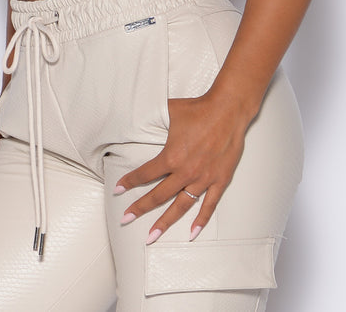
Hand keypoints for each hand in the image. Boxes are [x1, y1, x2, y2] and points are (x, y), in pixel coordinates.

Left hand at [115, 92, 250, 242]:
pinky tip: (191, 233)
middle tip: (126, 218)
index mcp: (171, 156)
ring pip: (180, 207)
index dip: (129, 181)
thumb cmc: (198, 109)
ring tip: (152, 236)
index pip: (145, 174)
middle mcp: (185, 172)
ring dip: (165, 222)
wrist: (227, 110)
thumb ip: (153, 119)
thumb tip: (137, 116)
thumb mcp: (169, 111)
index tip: (118, 189)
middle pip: (158, 196)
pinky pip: (209, 205)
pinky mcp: (219, 180)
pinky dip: (200, 220)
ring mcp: (203, 179)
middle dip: (140, 208)